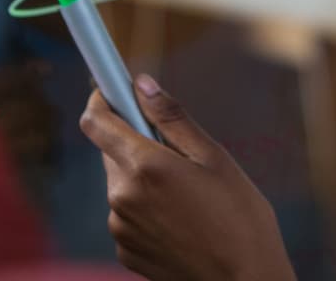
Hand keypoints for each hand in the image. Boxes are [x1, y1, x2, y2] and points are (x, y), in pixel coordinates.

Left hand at [80, 74, 296, 280]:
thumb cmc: (240, 215)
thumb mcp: (213, 156)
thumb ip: (172, 117)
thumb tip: (141, 84)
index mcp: (144, 166)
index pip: (96, 122)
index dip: (101, 99)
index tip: (114, 89)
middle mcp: (122, 197)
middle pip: (112, 152)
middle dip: (137, 143)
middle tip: (178, 153)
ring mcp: (120, 228)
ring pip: (122, 184)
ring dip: (143, 178)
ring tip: (188, 195)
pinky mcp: (125, 252)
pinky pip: (127, 215)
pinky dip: (146, 209)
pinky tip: (181, 220)